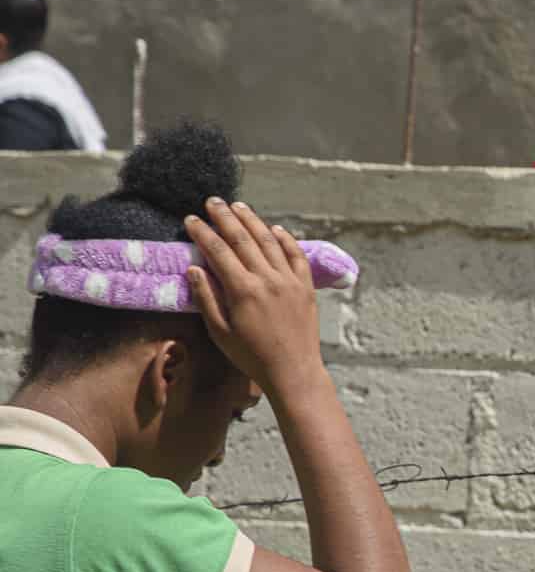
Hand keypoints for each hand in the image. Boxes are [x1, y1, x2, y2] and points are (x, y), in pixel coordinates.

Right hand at [185, 198, 324, 392]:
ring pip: (270, 241)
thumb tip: (194, 269)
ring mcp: (290, 281)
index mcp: (243, 290)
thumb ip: (206, 298)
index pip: (219, 251)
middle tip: (212, 201)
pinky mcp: (306, 286)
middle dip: (226, 217)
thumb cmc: (251, 355)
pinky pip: (296, 255)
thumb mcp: (220, 331)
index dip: (203, 232)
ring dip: (253, 221)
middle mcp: (268, 279)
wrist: (293, 370)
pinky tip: (275, 228)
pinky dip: (286, 239)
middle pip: (244, 239)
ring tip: (239, 206)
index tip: (191, 219)